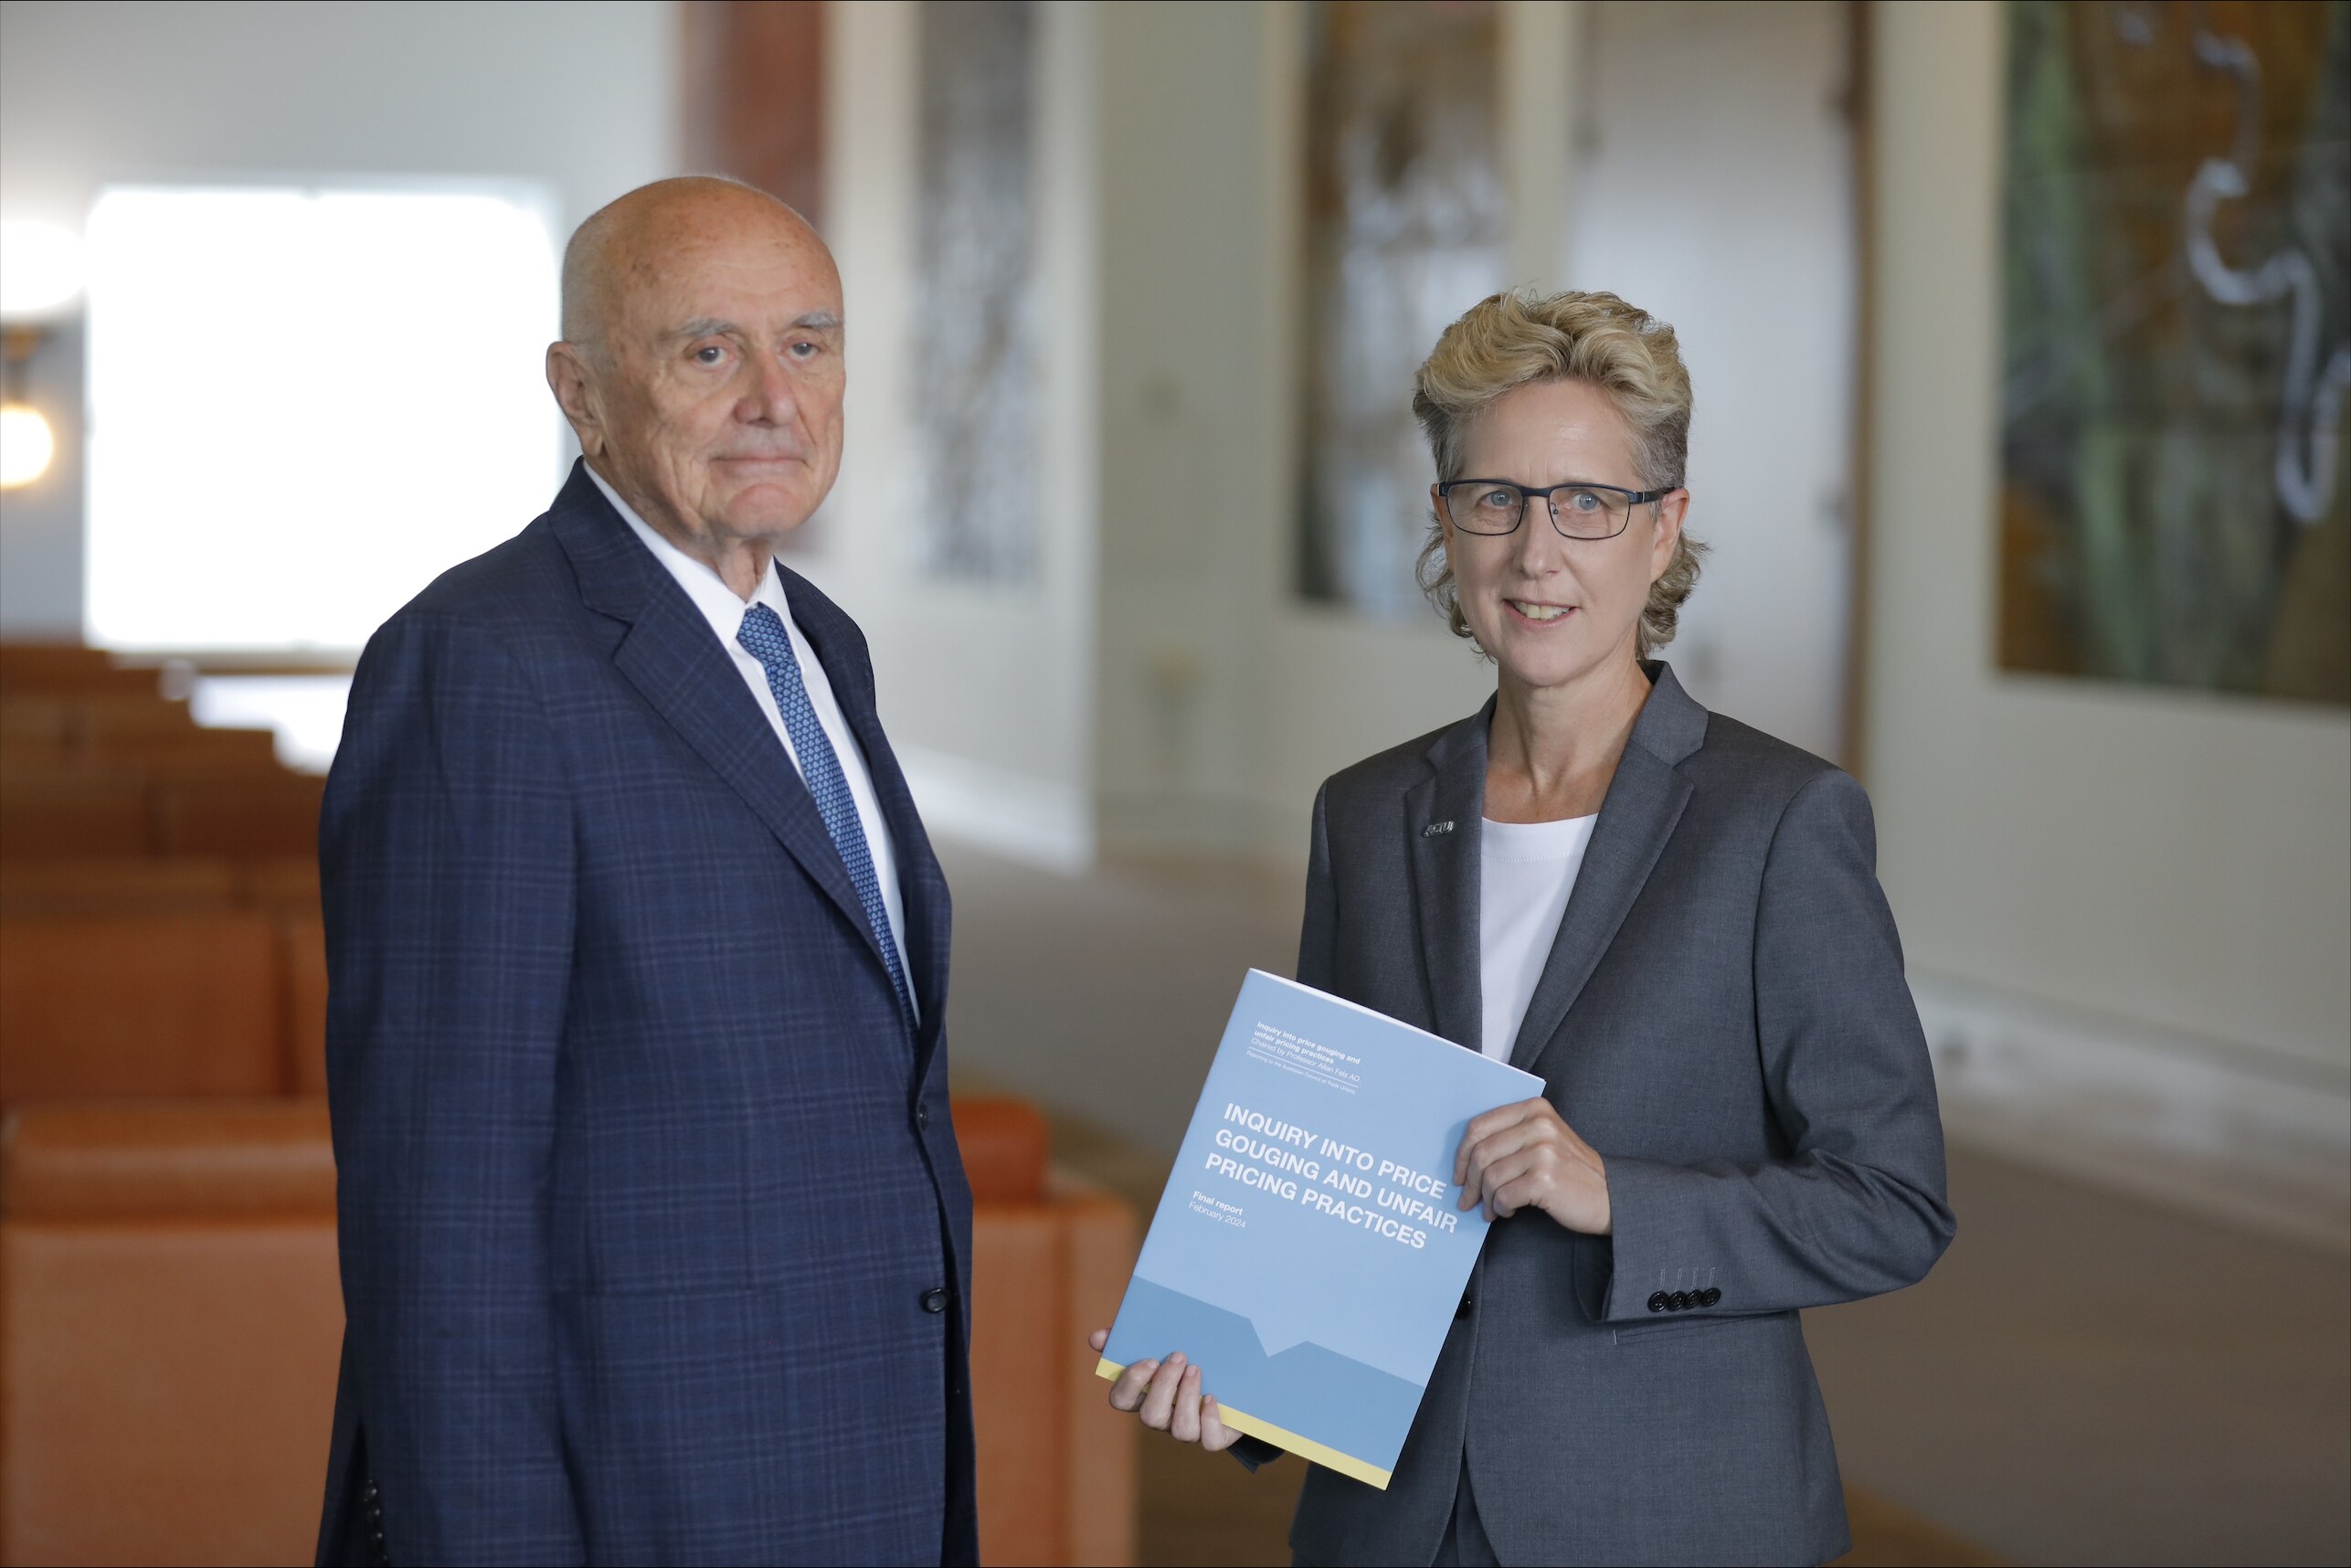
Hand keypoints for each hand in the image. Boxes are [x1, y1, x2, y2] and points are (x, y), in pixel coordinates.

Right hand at [1087, 1329, 1241, 1451]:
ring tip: (1195, 1369)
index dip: (1131, 1383)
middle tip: (1179, 1356)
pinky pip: (1210, 1441)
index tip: (1149, 1360)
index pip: (1121, 1400)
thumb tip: (1096, 1338)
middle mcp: (1165, 1416)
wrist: (1232, 1376)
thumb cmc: (1187, 1356)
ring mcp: (1190, 1429)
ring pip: (1181, 1430)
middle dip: (1164, 1386)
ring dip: (1187, 1398)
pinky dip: (1210, 1419)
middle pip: (1151, 1416)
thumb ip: (1128, 1339)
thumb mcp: (1160, 1343)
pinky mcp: (1216, 1435)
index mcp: (1145, 1395)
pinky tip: (1212, 1397)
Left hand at [1454, 1097, 1610, 1232]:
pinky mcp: (1545, 1179)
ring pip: (1490, 1176)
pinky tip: (1508, 1211)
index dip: (1461, 1153)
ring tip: (1491, 1209)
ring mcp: (1543, 1151)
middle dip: (1469, 1181)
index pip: (1479, 1125)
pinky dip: (1501, 1207)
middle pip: (1481, 1152)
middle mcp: (1539, 1125)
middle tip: (1466, 1200)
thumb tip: (1465, 1157)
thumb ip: (1511, 1136)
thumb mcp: (1545, 1139)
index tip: (1458, 1174)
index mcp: (1534, 1109)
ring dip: (1486, 1199)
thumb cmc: (1570, 1170)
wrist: (1609, 1196)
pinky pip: (1504, 1195)